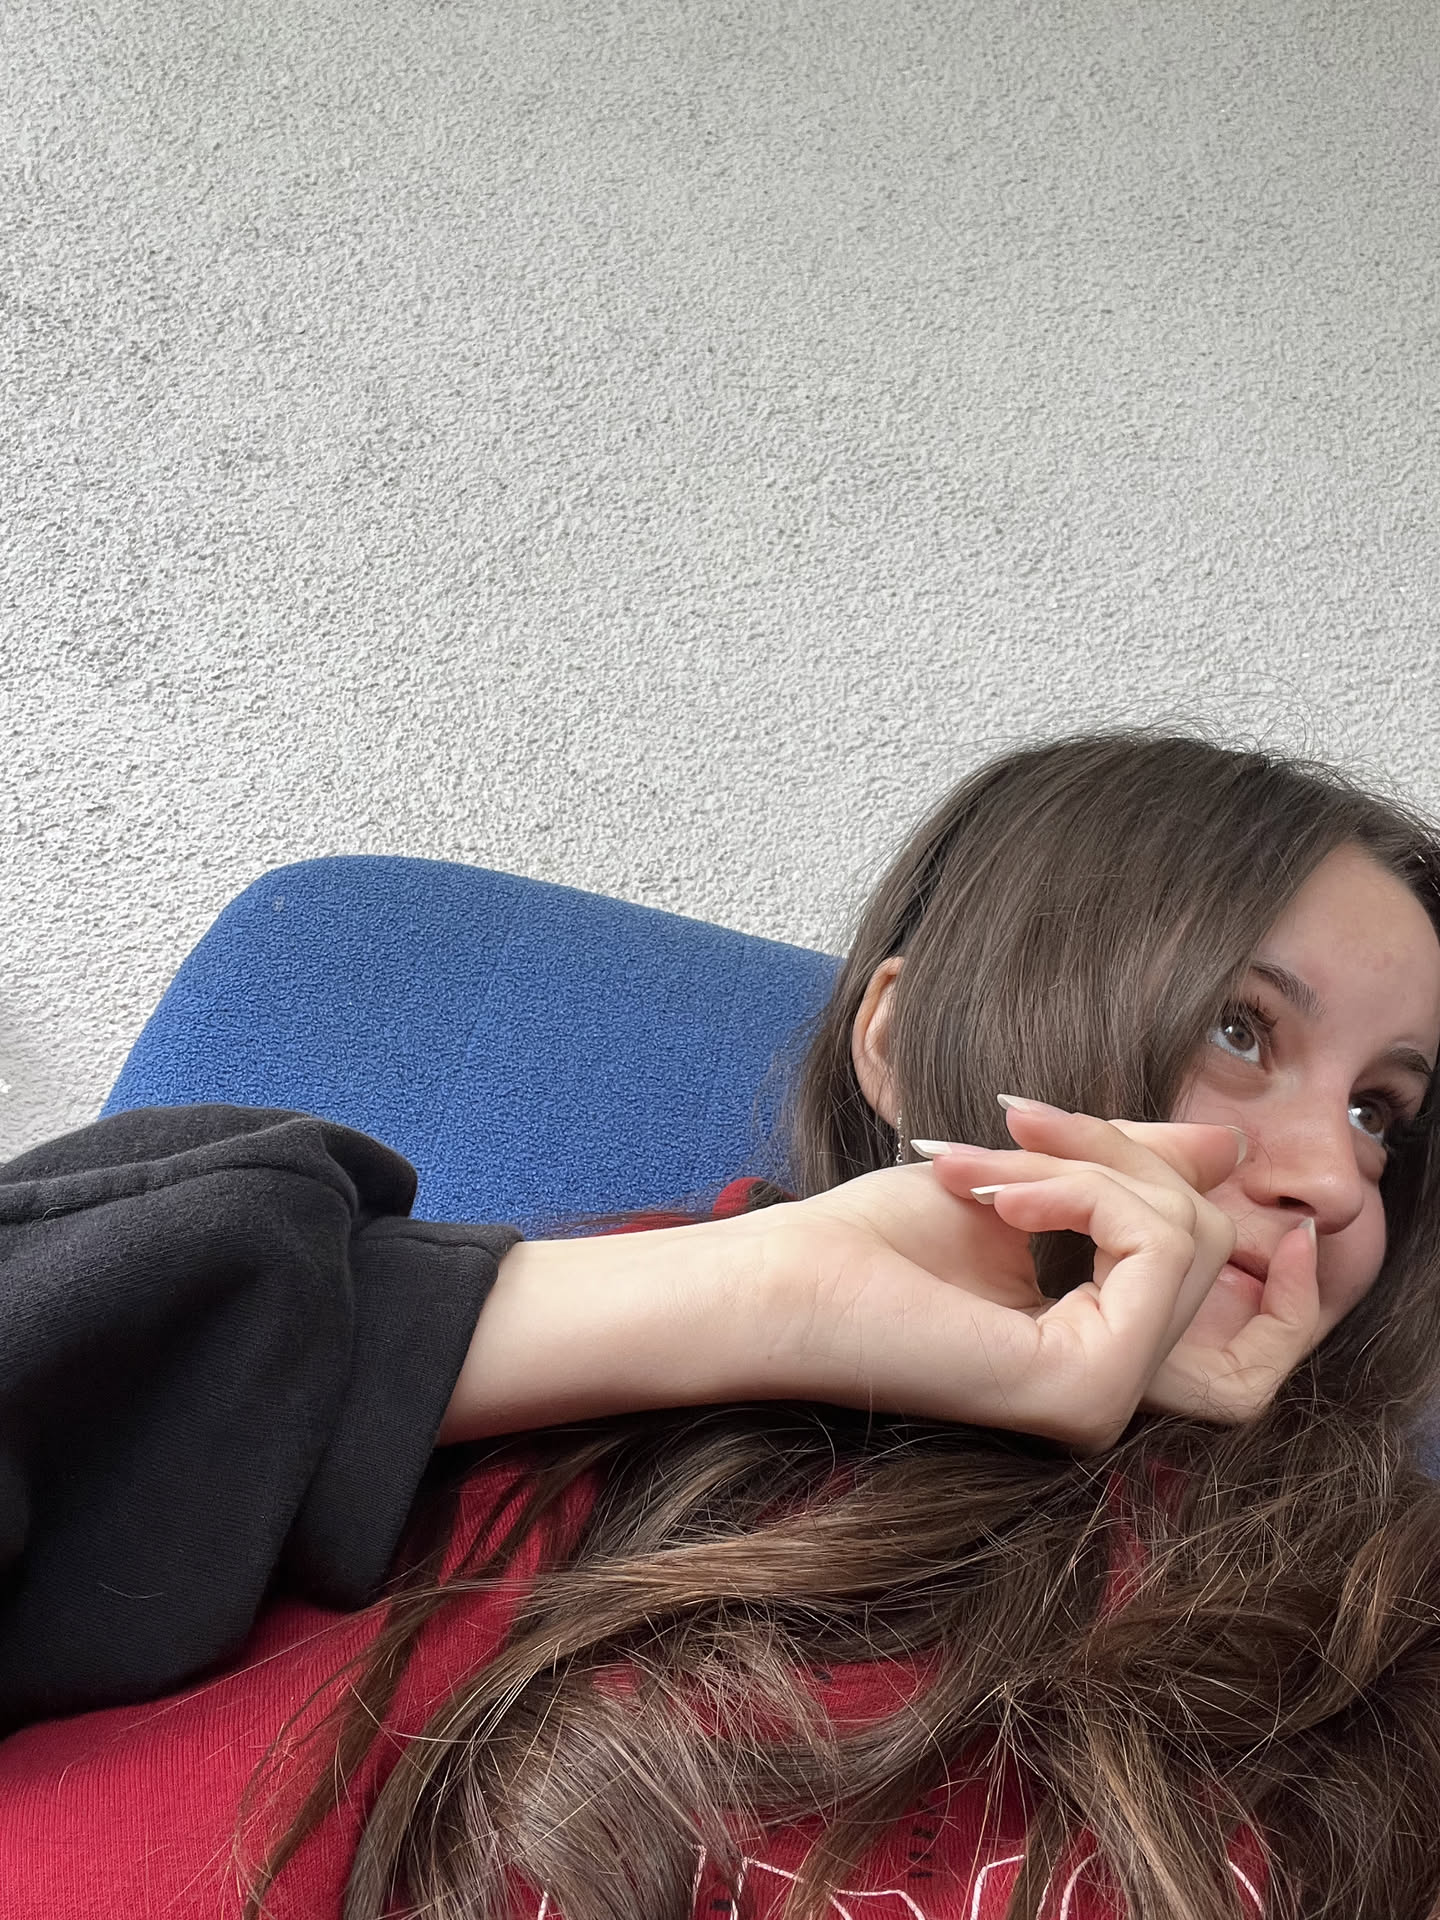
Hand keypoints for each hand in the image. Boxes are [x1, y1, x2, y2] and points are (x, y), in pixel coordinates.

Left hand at [754, 1110, 1247, 1448]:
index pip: (1220, 1277)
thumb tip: (1229, 1145)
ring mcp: (1107, 1401)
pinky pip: (1153, 1245)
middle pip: (1202, 1230)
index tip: (1230, 1143)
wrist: (781, 1283)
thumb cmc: (873, 1240)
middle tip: (1012, 1122)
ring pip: (1184, 1228)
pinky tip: (996, 1196)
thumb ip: (1123, 1172)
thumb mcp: (1028, 1183)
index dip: (1269, 1243)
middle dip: (1114, 1148)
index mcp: (1099, 1352)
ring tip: (980, 1165)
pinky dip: (1079, 1188)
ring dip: (1081, 1158)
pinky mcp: (1090, 1389)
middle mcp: (1115, 1392)